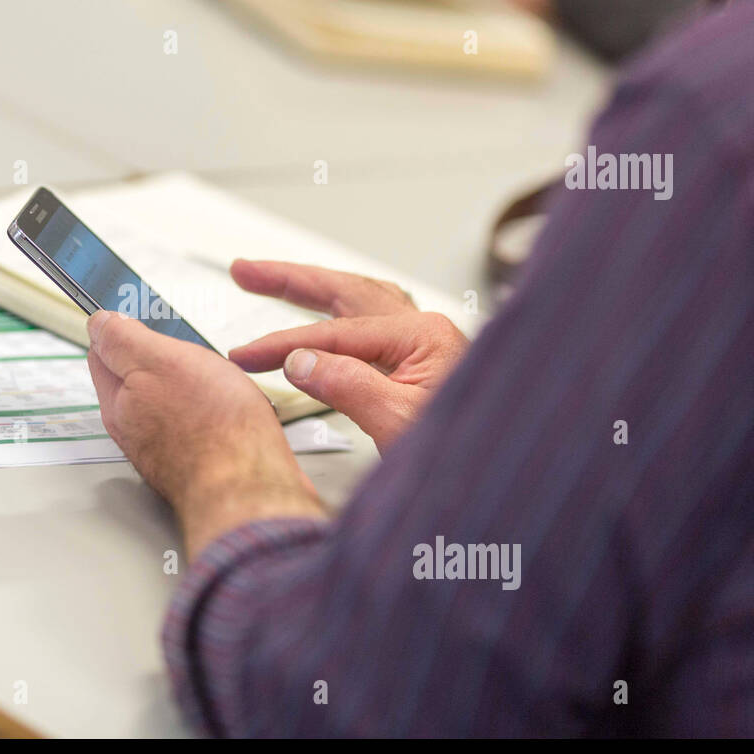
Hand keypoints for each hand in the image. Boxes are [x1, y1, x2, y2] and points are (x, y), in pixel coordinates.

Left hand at [86, 311, 323, 558]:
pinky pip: (198, 422)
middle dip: (160, 356)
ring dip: (189, 384)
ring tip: (215, 376)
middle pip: (137, 376)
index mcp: (117, 401)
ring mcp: (165, 447)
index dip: (120, 326)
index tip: (139, 314)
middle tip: (187, 346)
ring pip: (170, 400)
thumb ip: (124, 340)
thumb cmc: (212, 429)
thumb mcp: (162, 361)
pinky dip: (210, 409)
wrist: (252, 489)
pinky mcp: (197, 461)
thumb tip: (98, 322)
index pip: (102, 351)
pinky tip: (230, 406)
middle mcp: (135, 427)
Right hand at [228, 260, 469, 452]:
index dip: (284, 343)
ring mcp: (426, 349)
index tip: (247, 354)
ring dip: (317, 292)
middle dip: (291, 280)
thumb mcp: (399, 422)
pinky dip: (340, 318)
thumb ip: (347, 385)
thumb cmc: (471, 455)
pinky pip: (372, 329)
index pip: (335, 332)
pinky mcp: (423, 369)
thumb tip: (300, 360)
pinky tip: (330, 318)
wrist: (506, 481)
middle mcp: (425, 333)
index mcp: (423, 336)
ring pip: (360, 305)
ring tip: (278, 281)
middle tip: (247, 272)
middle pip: (345, 292)